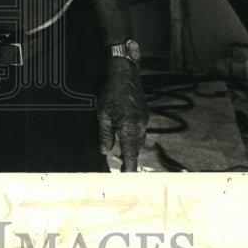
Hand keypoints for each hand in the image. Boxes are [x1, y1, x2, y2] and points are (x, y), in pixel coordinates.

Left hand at [97, 57, 147, 171]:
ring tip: (121, 152)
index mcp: (129, 127)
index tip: (126, 176)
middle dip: (128, 157)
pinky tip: (125, 134)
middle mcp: (140, 125)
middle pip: (135, 148)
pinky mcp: (144, 113)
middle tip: (120, 166)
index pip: (130, 153)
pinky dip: (133, 136)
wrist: (124, 71)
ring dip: (131, 146)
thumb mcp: (103, 113)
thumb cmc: (111, 91)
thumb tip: (105, 151)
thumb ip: (105, 134)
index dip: (129, 167)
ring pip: (138, 139)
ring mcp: (144, 119)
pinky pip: (140, 130)